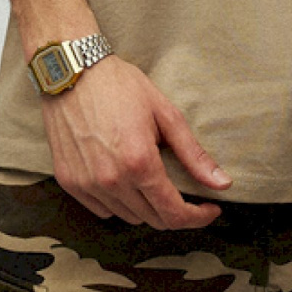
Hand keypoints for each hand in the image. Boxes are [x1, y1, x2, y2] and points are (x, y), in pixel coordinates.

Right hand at [41, 56, 230, 228]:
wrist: (71, 72)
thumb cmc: (119, 86)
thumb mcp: (165, 114)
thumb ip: (193, 154)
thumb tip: (222, 183)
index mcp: (139, 163)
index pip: (175, 214)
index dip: (198, 217)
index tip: (209, 209)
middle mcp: (111, 180)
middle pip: (154, 220)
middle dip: (176, 212)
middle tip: (185, 194)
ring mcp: (87, 184)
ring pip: (129, 217)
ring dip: (147, 207)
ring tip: (152, 181)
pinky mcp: (69, 182)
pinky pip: (103, 210)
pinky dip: (119, 203)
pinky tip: (125, 180)